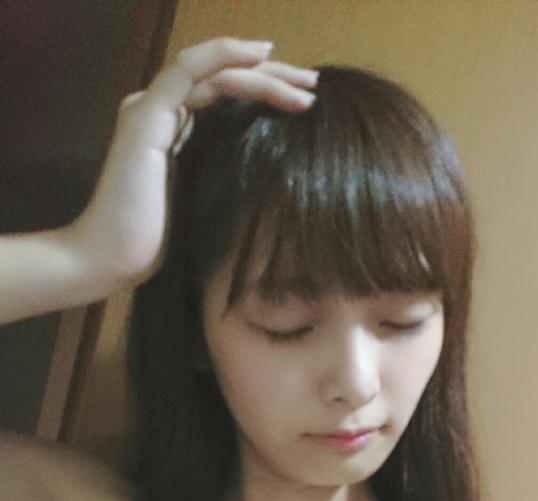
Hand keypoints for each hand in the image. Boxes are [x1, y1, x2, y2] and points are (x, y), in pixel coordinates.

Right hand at [70, 36, 317, 285]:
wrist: (109, 260)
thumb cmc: (153, 247)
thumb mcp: (203, 207)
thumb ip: (223, 180)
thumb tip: (273, 178)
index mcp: (170, 131)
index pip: (222, 95)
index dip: (263, 91)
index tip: (303, 102)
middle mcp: (159, 113)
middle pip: (221, 77)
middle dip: (271, 76)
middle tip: (313, 85)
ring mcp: (150, 110)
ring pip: (212, 70)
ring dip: (262, 72)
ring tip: (305, 87)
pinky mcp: (146, 117)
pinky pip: (190, 72)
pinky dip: (227, 60)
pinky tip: (263, 62)